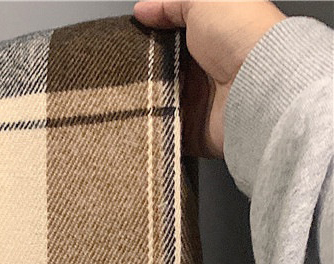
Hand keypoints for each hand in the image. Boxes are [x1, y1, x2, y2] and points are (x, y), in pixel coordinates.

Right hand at [133, 1, 284, 157]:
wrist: (257, 87)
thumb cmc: (240, 36)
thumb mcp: (204, 0)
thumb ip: (171, 3)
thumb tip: (144, 10)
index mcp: (207, 38)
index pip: (168, 39)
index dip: (146, 39)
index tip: (125, 40)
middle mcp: (203, 71)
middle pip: (158, 74)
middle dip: (137, 75)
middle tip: (120, 72)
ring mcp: (198, 104)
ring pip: (156, 105)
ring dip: (140, 103)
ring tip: (122, 97)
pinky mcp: (193, 132)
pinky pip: (163, 135)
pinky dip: (149, 132)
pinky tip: (135, 122)